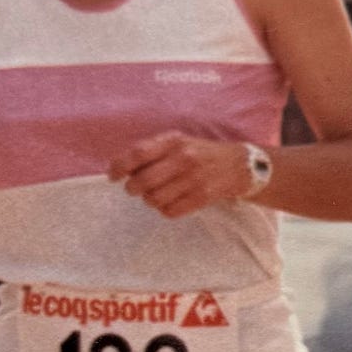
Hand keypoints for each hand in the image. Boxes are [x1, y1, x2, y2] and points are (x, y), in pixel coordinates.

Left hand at [108, 133, 252, 218]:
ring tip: (158, 194)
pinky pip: (169, 211)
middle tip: (134, 189)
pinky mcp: (201, 198)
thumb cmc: (199, 154)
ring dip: (150, 200)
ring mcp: (193, 179)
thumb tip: (122, 169)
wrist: (238, 166)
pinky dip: (165, 209)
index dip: (119, 167)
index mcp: (173, 141)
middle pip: (142, 182)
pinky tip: (172, 201)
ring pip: (154, 200)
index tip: (113, 176)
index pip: (138, 154)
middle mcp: (183, 158)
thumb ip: (152, 151)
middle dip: (133, 189)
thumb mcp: (178, 142)